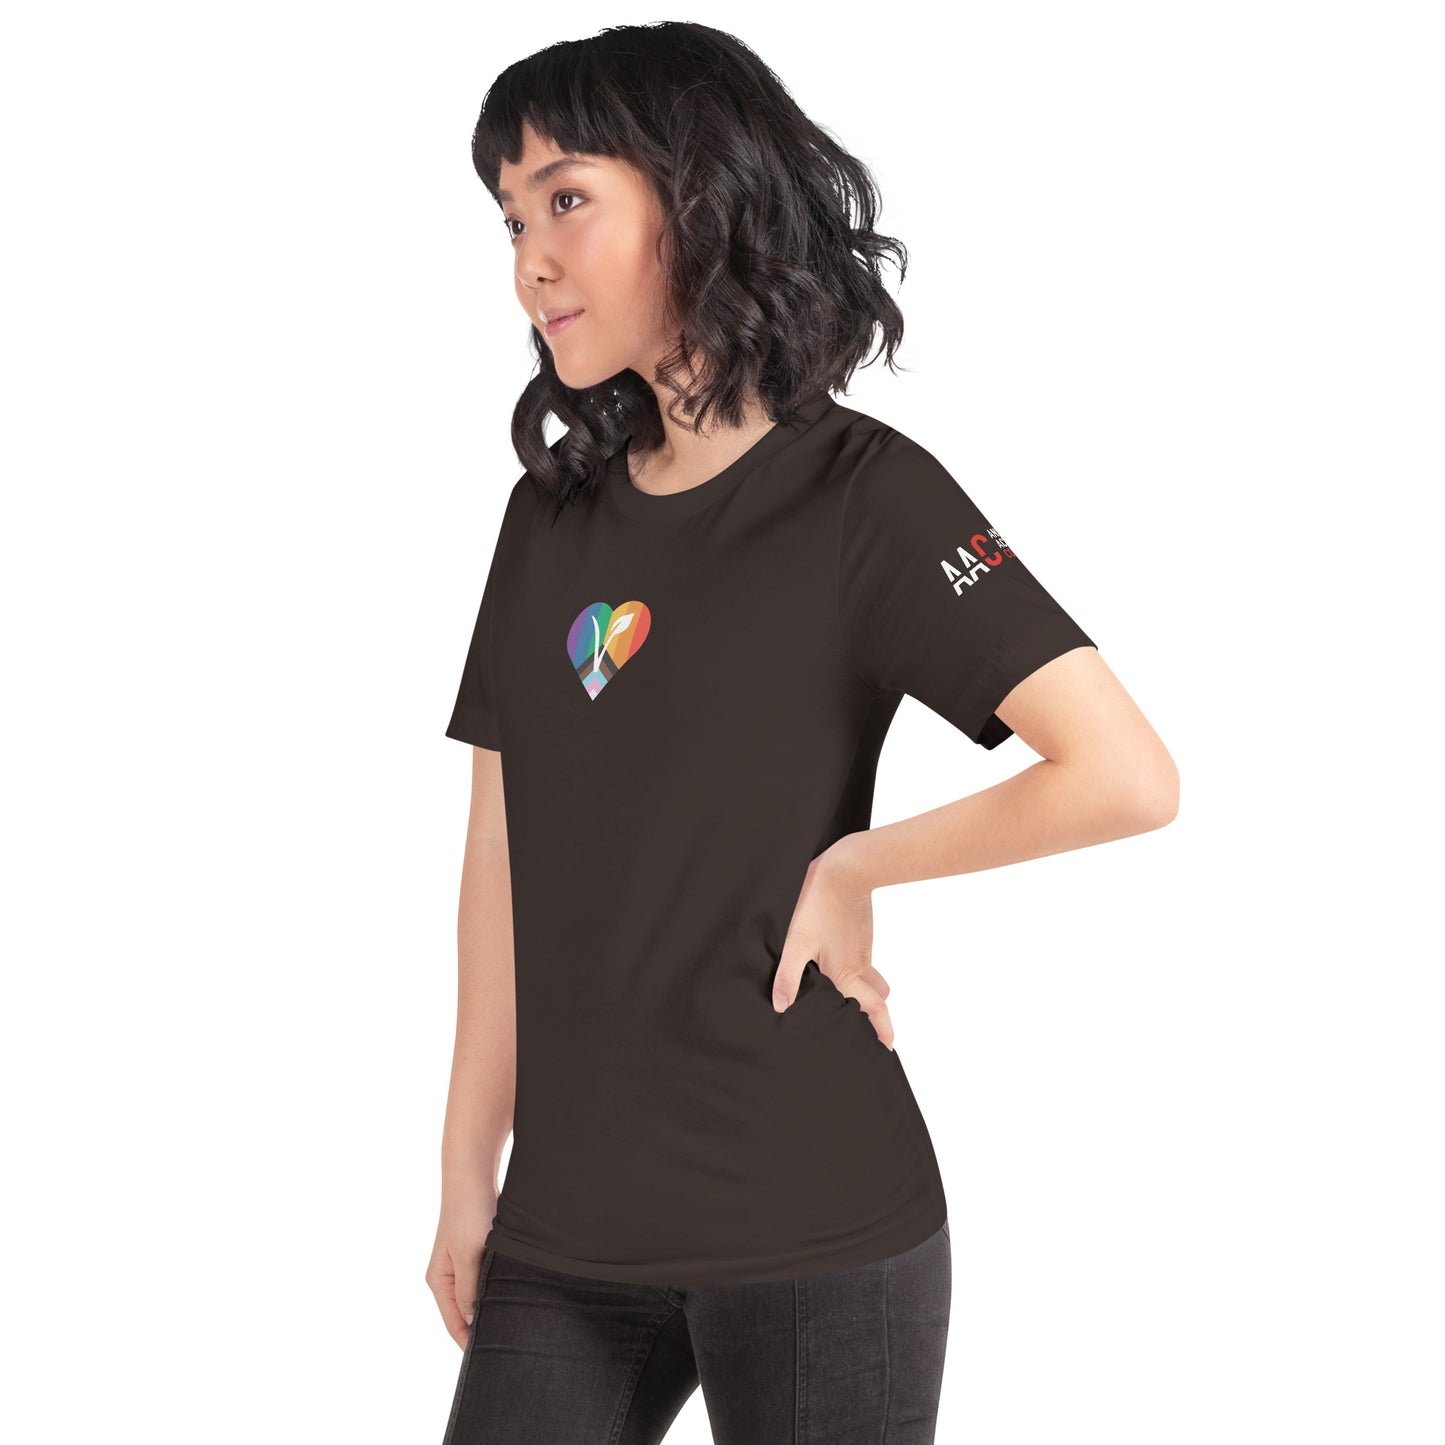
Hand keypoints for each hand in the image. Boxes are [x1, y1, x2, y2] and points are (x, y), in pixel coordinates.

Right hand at [426, 1184, 497, 1348]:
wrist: (473, 1178)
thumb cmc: (468, 1215)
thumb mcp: (468, 1256)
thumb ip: (469, 1290)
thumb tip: (473, 1321)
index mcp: (439, 1282)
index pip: (454, 1324)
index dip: (470, 1342)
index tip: (490, 1358)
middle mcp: (447, 1278)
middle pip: (464, 1314)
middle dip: (482, 1328)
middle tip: (508, 1344)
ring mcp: (461, 1266)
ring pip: (476, 1297)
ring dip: (491, 1307)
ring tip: (513, 1324)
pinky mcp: (475, 1254)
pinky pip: (485, 1281)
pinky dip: (495, 1290)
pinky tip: (512, 1296)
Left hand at [772, 837, 895, 1050]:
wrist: (847, 868)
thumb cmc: (819, 904)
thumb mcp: (797, 941)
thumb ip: (789, 976)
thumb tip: (781, 1008)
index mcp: (846, 972)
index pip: (872, 1008)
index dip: (881, 1028)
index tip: (888, 1046)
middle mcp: (859, 963)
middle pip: (878, 996)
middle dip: (878, 1015)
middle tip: (875, 1030)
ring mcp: (862, 946)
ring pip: (872, 977)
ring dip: (869, 992)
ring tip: (855, 1003)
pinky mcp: (859, 932)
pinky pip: (864, 959)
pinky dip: (860, 971)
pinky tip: (838, 967)